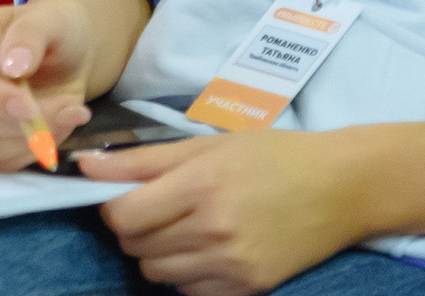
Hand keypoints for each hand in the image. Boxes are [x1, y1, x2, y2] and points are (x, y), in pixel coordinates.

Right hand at [0, 0, 150, 171]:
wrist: (60, 57)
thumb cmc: (51, 30)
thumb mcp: (50, 21)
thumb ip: (31, 34)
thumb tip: (13, 65)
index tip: (30, 109)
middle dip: (20, 124)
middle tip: (71, 109)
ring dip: (28, 141)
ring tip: (66, 115)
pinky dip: (26, 153)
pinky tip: (49, 131)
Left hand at [83, 131, 366, 295]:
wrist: (341, 187)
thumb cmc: (272, 156)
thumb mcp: (206, 144)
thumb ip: (141, 159)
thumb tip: (84, 165)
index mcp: (200, 186)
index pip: (123, 214)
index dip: (112, 206)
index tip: (123, 195)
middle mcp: (214, 230)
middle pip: (136, 246)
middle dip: (133, 228)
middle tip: (155, 208)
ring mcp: (232, 265)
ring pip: (157, 273)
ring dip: (156, 252)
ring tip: (181, 227)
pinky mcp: (248, 287)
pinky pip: (189, 291)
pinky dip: (185, 273)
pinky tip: (203, 249)